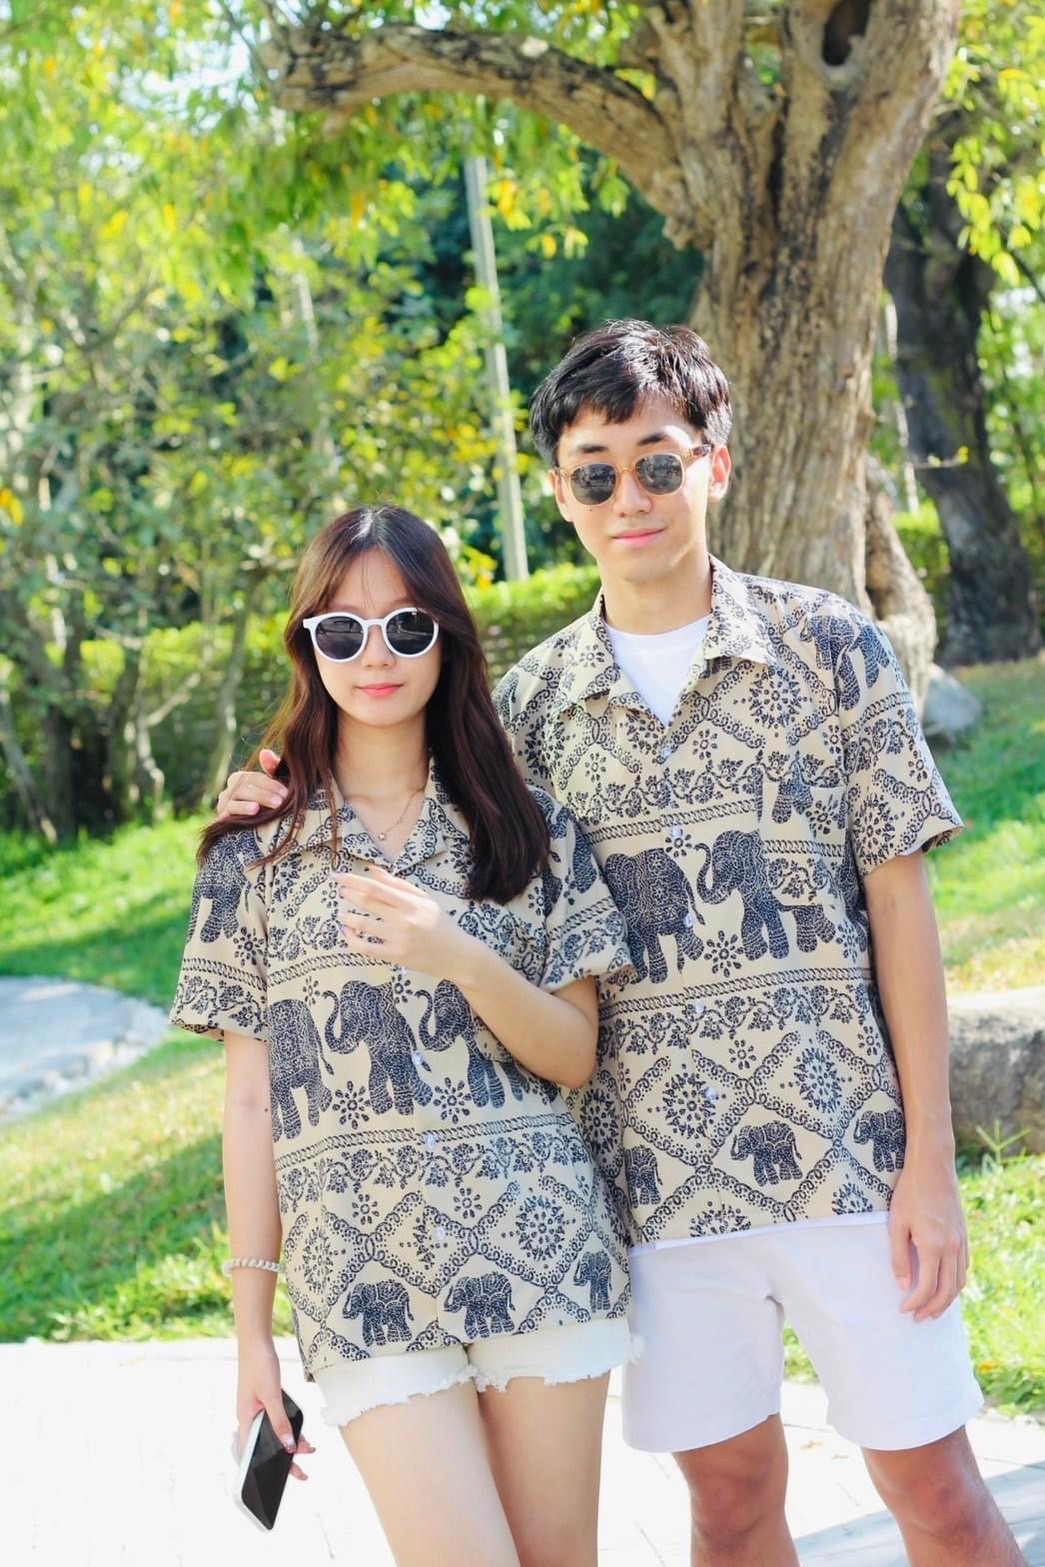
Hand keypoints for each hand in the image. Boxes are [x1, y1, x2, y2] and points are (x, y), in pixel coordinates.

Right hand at [216, 748, 287, 819]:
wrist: (256, 830)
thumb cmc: (268, 803)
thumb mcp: (273, 787)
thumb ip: (271, 768)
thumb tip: (264, 752)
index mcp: (241, 779)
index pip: (254, 778)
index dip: (270, 784)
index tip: (286, 792)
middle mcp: (229, 790)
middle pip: (243, 788)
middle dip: (262, 795)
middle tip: (279, 803)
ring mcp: (223, 805)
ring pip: (232, 801)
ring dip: (245, 805)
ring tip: (257, 809)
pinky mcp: (221, 820)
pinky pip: (225, 816)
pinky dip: (234, 816)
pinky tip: (243, 818)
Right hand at [236, 1337, 314, 1480]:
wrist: (256, 1340)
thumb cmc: (259, 1365)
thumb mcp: (272, 1395)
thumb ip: (279, 1422)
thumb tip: (288, 1447)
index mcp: (244, 1419)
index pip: (249, 1455)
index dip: (261, 1471)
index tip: (277, 1484)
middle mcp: (248, 1418)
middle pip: (264, 1448)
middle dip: (283, 1461)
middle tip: (302, 1473)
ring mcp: (255, 1410)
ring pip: (271, 1435)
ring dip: (288, 1443)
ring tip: (309, 1450)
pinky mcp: (263, 1401)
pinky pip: (274, 1422)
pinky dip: (287, 1429)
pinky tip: (299, 1433)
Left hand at [336, 865, 481, 984]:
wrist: (458, 955)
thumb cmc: (441, 924)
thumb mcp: (424, 899)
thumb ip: (398, 884)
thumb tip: (373, 870)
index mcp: (410, 902)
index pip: (376, 887)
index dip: (353, 880)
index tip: (338, 876)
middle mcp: (403, 919)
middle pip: (367, 902)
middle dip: (348, 894)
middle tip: (339, 890)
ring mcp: (398, 939)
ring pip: (362, 924)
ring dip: (346, 917)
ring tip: (342, 914)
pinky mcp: (395, 957)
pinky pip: (366, 948)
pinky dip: (351, 939)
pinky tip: (346, 932)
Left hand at [887, 1151, 968, 1320]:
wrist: (933, 1166)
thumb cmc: (909, 1192)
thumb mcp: (896, 1223)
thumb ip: (899, 1257)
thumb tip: (903, 1286)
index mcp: (933, 1246)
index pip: (927, 1287)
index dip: (915, 1303)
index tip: (903, 1309)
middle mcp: (951, 1248)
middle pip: (947, 1291)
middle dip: (933, 1308)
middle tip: (918, 1317)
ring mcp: (960, 1241)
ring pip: (959, 1281)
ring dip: (946, 1299)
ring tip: (931, 1308)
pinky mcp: (963, 1234)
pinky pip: (963, 1267)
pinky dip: (955, 1282)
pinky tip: (944, 1284)